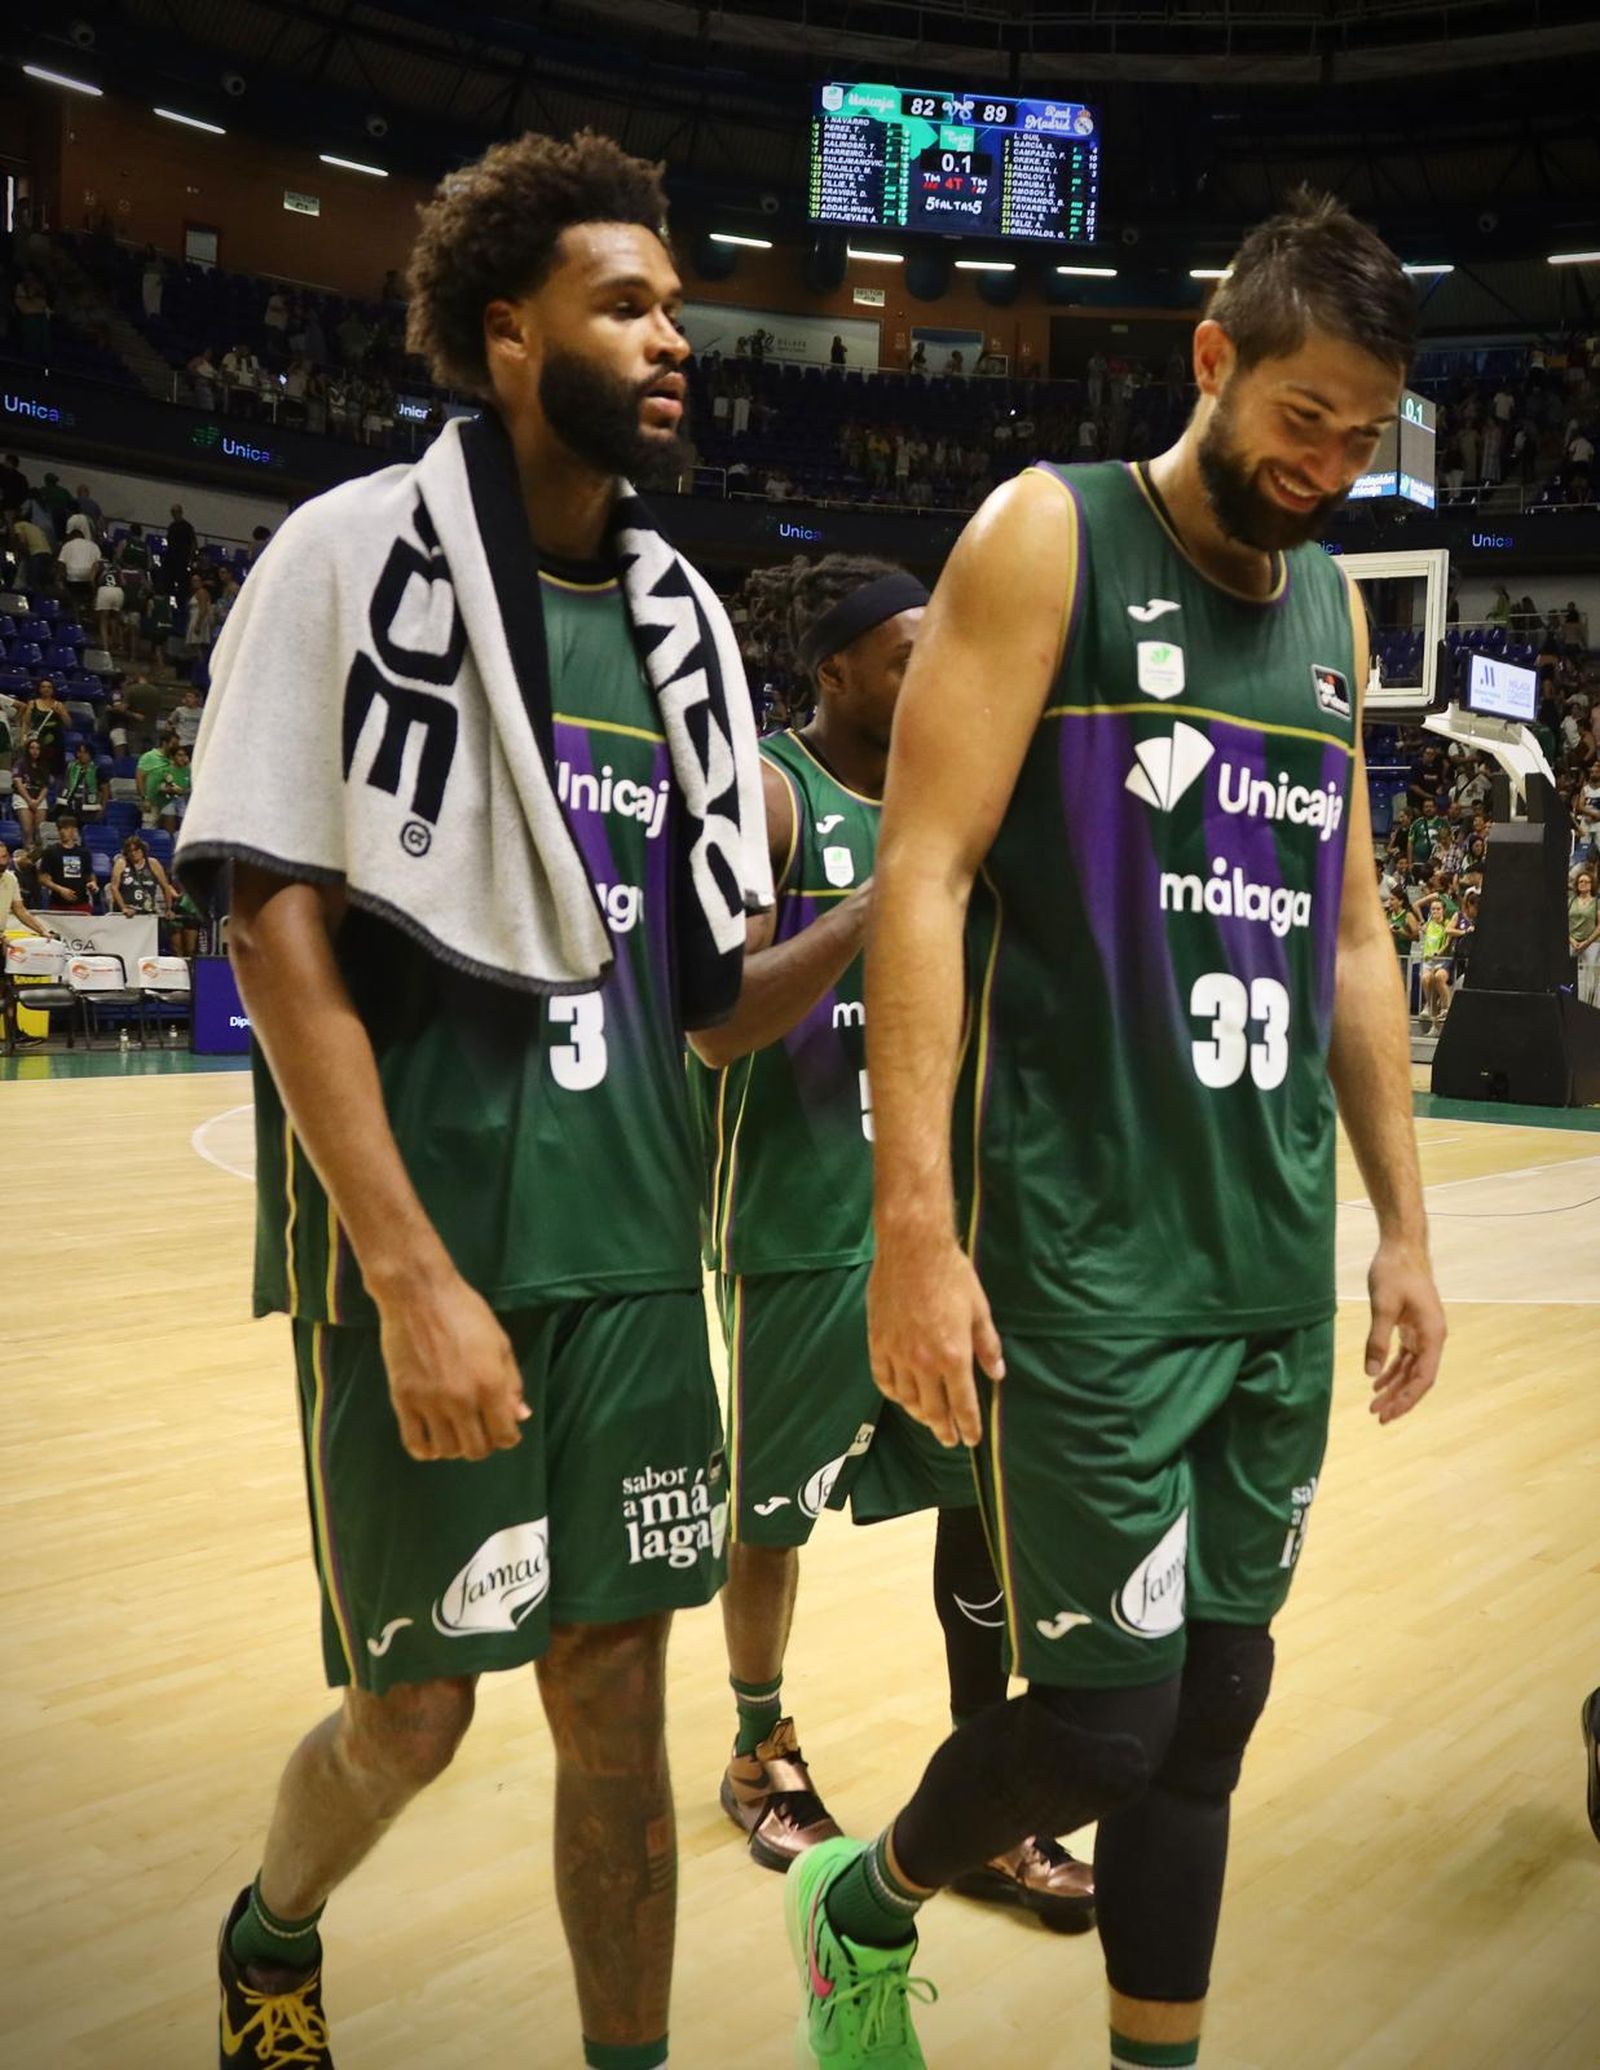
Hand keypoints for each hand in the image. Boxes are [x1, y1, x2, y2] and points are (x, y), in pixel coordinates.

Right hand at [377, 1272, 530, 1462]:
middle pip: (476, 1450)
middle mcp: (461, 1399)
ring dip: (455, 1446)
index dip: (507, 1437)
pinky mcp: (403, 1399)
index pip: (504, 1437)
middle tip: (479, 1429)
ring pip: (447, 1450)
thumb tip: (521, 1415)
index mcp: (490, 1384)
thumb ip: (512, 1383)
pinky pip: (415, 1443)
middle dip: (482, 1444)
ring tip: (455, 1430)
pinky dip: (426, 1450)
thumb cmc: (465, 1312)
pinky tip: (432, 1439)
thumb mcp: (500, 1343)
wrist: (419, 1294)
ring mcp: (430, 1402)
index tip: (502, 1428)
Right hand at [868, 1228, 1002, 1448]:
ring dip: (919, 1414)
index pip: (963, 1404)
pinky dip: (893, 1393)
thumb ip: (987, 1346)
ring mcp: (897, 1353)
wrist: (912, 1248)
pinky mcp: (878, 1342)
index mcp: (954, 1355)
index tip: (971, 1440)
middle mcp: (924, 1362)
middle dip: (944, 1428)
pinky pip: (883, 1379)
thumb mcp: (979, 1310)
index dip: (968, 1426)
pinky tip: (901, 1397)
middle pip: (933, 1409)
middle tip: (949, 1439)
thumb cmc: (952, 1275)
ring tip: (928, 1420)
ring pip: (907, 1399)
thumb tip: (997, 1374)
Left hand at [1364, 1236, 1445, 1425]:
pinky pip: (1406, 1356)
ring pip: (1411, 1369)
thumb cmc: (1395, 1272)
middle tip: (1378, 1417)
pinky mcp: (1413, 1326)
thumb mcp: (1383, 1307)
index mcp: (1433, 1334)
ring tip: (1374, 1404)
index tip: (1388, 1414)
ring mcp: (1424, 1332)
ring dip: (1395, 1387)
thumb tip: (1371, 1373)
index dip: (1407, 1399)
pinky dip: (1392, 1369)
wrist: (1402, 1247)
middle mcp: (1433, 1337)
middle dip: (1399, 1399)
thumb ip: (1377, 1340)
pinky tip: (1377, 1381)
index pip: (1423, 1377)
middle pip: (1418, 1377)